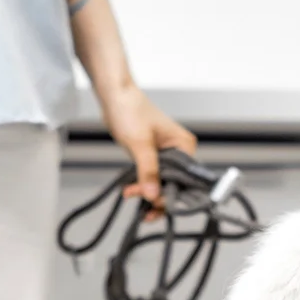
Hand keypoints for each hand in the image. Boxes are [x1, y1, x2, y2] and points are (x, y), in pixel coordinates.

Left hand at [97, 85, 196, 208]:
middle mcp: (179, 151)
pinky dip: (142, 185)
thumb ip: (148, 170)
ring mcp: (166, 155)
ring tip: (130, 193)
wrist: (114, 96)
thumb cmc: (130, 110)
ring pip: (162, 183)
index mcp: (184, 145)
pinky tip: (131, 190)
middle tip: (139, 200)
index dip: (171, 194)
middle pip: (174, 184)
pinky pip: (152, 177)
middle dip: (157, 195)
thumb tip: (153, 195)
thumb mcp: (140, 143)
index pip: (185, 179)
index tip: (154, 203)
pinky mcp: (153, 157)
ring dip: (147, 192)